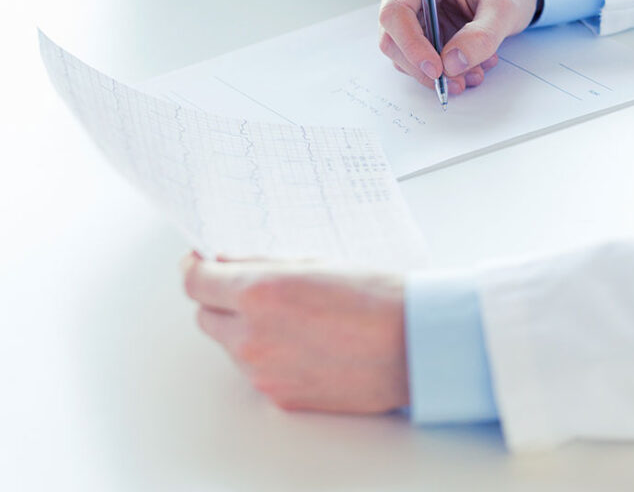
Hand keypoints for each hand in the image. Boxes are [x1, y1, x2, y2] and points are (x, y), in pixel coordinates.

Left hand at [183, 255, 408, 413]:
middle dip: (218, 298)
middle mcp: (252, 336)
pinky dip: (267, 354)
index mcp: (259, 293)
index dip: (195, 268)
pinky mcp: (280, 397)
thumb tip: (228, 263)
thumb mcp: (313, 262)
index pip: (196, 282)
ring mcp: (264, 372)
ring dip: (243, 327)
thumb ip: (262, 264)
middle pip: (204, 317)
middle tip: (245, 285)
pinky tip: (303, 340)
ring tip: (291, 315)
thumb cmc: (375, 296)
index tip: (200, 262)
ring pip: (230, 345)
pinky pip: (255, 371)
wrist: (411, 344)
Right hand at [379, 0, 538, 94]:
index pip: (395, 11)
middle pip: (393, 39)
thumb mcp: (505, 5)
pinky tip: (470, 66)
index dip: (411, 45)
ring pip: (403, 56)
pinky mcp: (417, 31)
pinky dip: (443, 71)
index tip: (437, 70)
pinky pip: (417, 61)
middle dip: (425, 67)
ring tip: (475, 71)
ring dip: (438, 73)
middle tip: (459, 80)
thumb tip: (452, 63)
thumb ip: (482, 35)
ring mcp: (408, 12)